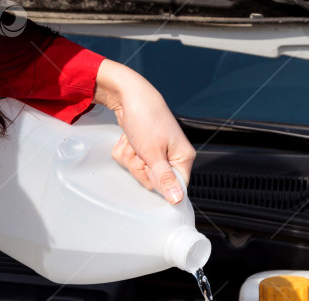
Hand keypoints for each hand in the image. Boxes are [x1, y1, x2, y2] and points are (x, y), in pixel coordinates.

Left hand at [93, 59, 195, 203]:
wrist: (128, 94)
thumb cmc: (145, 118)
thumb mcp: (153, 153)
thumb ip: (165, 179)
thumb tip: (178, 200)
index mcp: (183, 158)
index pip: (174, 187)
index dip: (157, 181)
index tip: (150, 166)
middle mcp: (172, 156)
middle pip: (153, 181)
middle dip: (140, 167)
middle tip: (140, 150)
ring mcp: (157, 151)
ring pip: (140, 170)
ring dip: (131, 158)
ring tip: (134, 141)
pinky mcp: (144, 147)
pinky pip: (132, 161)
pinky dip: (126, 151)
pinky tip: (129, 138)